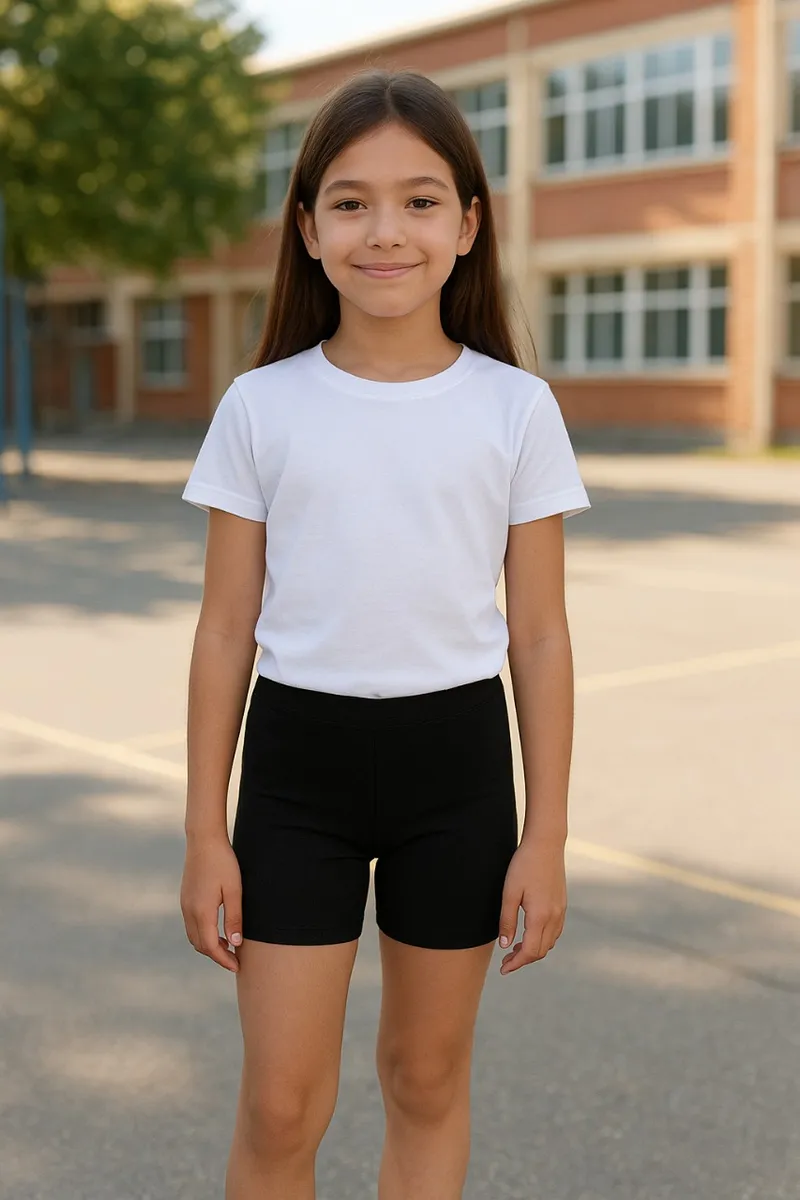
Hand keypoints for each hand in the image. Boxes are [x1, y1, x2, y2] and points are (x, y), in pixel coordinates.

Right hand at [180, 835, 242, 972]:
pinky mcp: (185, 898)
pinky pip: (191, 925)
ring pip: (194, 936)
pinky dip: (203, 934)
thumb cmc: (223, 863)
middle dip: (216, 956)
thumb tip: (235, 943)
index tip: (237, 967)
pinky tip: (216, 930)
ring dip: (209, 945)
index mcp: (202, 911)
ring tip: (228, 947)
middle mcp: (189, 911)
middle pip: (200, 945)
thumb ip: (234, 918)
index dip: (223, 960)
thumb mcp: (234, 890)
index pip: (210, 946)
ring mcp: (185, 905)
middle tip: (235, 960)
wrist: (204, 840)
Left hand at [497, 837, 566, 974]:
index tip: (504, 969)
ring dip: (533, 950)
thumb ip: (507, 920)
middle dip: (523, 959)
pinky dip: (543, 939)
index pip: (530, 951)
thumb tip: (505, 945)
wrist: (546, 844)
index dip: (516, 963)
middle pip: (540, 951)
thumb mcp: (509, 892)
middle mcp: (554, 917)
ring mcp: (561, 911)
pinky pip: (555, 932)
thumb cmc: (524, 865)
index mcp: (540, 916)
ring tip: (515, 948)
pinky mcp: (562, 904)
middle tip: (506, 960)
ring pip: (549, 942)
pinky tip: (531, 934)